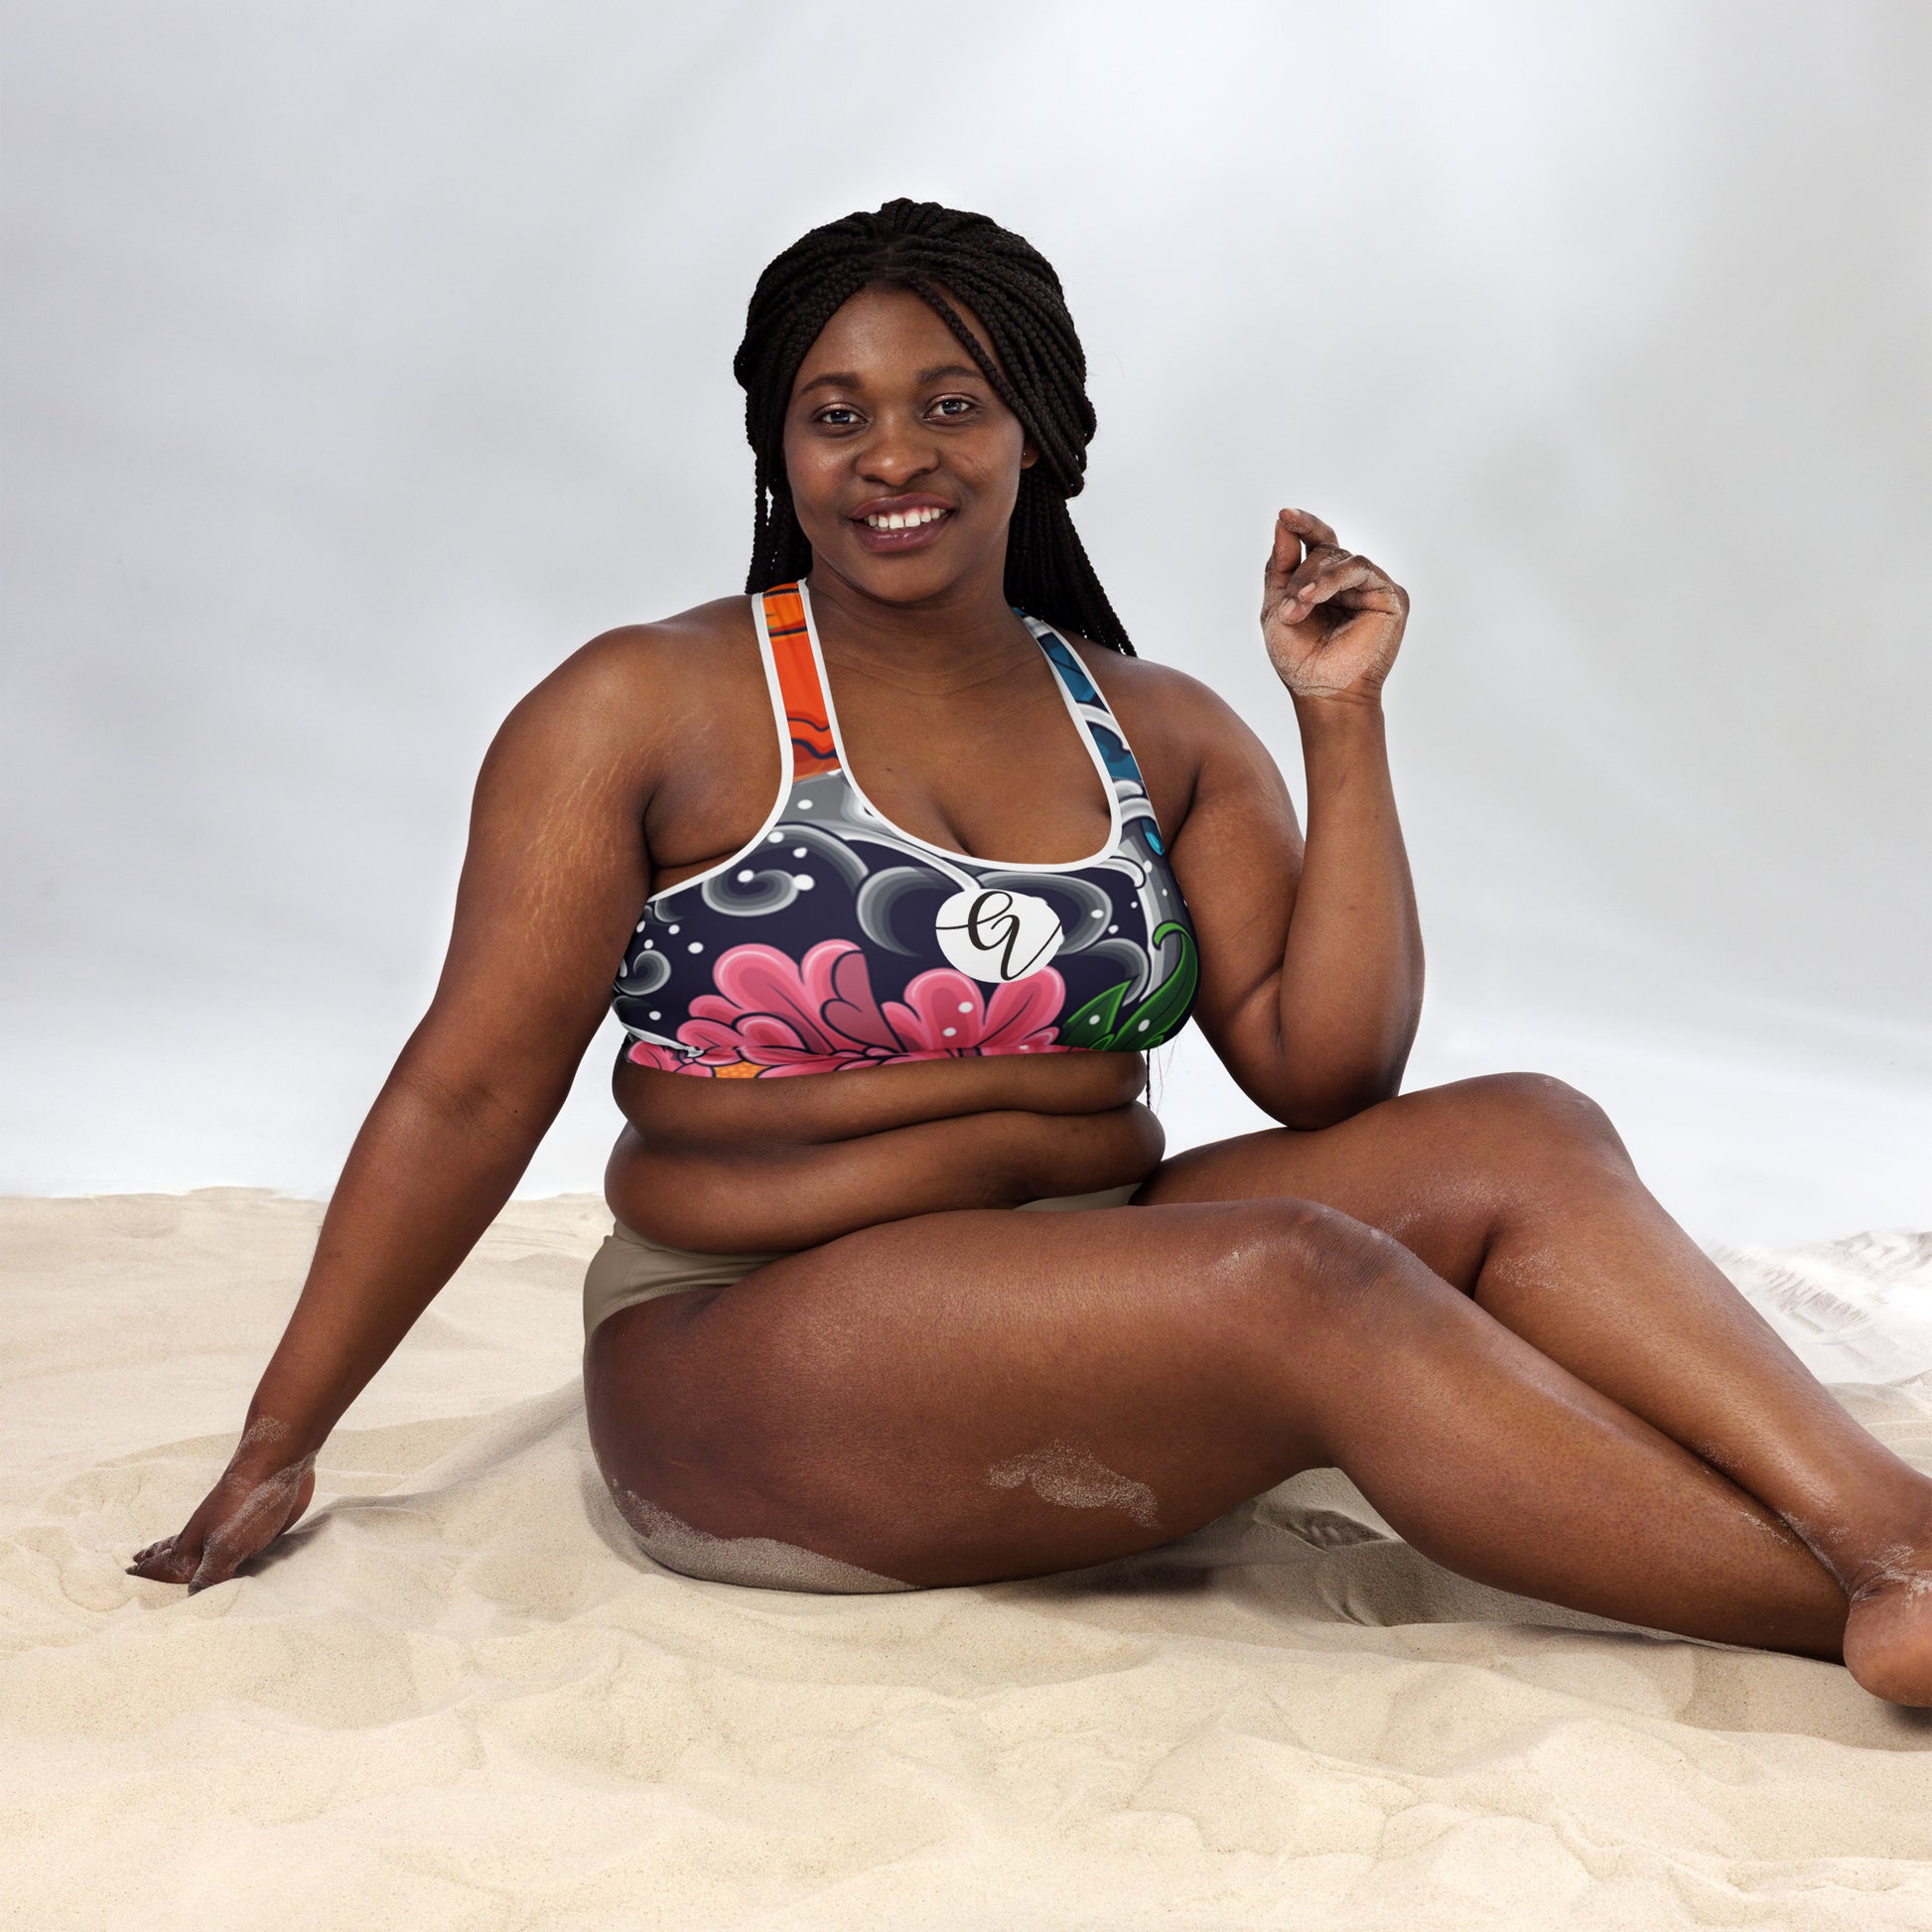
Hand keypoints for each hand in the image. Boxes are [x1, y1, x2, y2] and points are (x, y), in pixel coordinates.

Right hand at [126, 1420, 317, 1593]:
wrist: (279, 1462)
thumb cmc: (246, 1505)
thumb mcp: (226, 1546)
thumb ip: (209, 1575)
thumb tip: (191, 1601)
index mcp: (193, 1544)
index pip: (163, 1565)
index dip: (146, 1574)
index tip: (124, 1576)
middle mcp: (205, 1536)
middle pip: (174, 1552)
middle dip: (156, 1560)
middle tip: (135, 1562)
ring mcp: (228, 1528)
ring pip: (200, 1547)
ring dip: (185, 1554)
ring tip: (167, 1553)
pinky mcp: (254, 1525)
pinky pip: (231, 1545)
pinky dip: (221, 1553)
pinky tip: (225, 1551)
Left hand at [1260, 508, 1408, 702]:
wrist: (1322, 694)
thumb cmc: (1298, 660)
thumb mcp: (1277, 607)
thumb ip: (1280, 566)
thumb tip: (1282, 523)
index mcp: (1326, 582)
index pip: (1318, 541)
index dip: (1303, 525)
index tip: (1284, 514)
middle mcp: (1351, 582)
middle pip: (1325, 550)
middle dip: (1300, 575)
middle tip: (1287, 607)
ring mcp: (1372, 587)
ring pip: (1342, 558)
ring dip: (1314, 579)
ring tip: (1298, 607)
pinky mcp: (1390, 597)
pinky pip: (1362, 569)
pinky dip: (1335, 579)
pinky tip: (1315, 598)